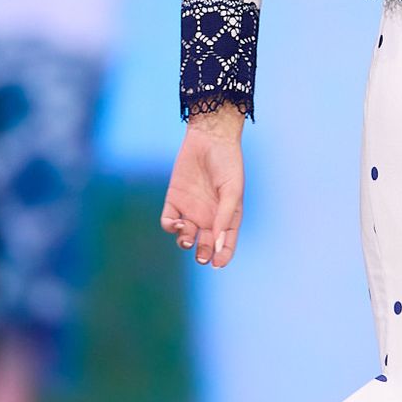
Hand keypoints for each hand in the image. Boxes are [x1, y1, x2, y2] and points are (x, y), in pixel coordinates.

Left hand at [161, 107, 245, 266]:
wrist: (209, 138)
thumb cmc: (227, 163)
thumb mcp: (231, 191)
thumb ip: (225, 217)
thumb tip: (218, 244)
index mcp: (227, 217)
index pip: (226, 245)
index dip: (222, 257)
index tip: (217, 264)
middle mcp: (209, 217)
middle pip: (205, 245)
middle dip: (203, 254)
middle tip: (201, 256)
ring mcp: (191, 210)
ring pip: (185, 237)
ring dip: (185, 242)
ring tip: (187, 234)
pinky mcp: (174, 201)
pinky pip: (169, 221)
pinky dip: (171, 227)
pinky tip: (176, 223)